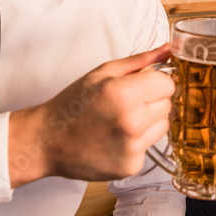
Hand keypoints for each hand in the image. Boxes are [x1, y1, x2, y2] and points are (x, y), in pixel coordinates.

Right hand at [8, 45, 174, 186]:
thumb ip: (140, 61)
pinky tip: (116, 138)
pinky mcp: (131, 166)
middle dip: (151, 101)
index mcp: (125, 94)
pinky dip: (137, 142)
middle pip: (168, 105)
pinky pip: (149, 146)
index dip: (154, 82)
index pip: (168, 84)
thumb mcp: (103, 73)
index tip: (139, 85)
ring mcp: (132, 147)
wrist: (47, 141)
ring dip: (148, 122)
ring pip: (163, 126)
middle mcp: (132, 122)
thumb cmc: (73, 105)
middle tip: (124, 104)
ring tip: (120, 121)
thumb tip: (168, 50)